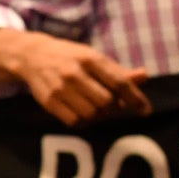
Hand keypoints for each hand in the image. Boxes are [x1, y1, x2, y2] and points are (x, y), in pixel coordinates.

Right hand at [0, 32, 150, 125]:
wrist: (33, 56)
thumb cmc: (71, 58)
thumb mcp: (94, 58)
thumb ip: (118, 71)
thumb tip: (144, 77)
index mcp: (90, 58)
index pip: (119, 82)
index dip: (135, 98)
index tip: (145, 110)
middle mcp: (75, 73)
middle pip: (107, 102)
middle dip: (115, 108)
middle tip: (114, 105)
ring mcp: (61, 88)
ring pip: (92, 114)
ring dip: (100, 116)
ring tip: (98, 109)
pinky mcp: (49, 101)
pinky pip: (75, 122)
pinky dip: (84, 122)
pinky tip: (83, 113)